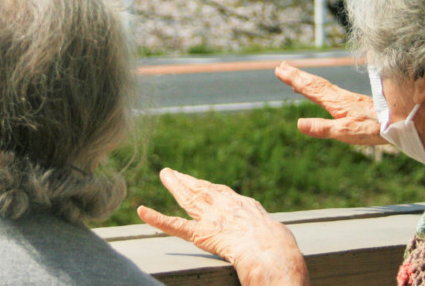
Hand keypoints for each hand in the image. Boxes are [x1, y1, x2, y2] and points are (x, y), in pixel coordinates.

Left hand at [137, 168, 308, 285]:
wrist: (274, 251)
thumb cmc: (282, 250)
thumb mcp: (278, 239)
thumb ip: (270, 236)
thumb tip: (275, 241)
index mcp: (246, 208)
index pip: (224, 195)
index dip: (211, 189)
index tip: (203, 183)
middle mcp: (227, 207)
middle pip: (204, 190)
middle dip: (189, 180)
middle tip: (175, 172)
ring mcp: (213, 218)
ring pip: (189, 198)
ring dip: (175, 186)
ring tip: (165, 174)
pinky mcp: (201, 233)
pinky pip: (175, 225)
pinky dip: (157, 218)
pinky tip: (142, 211)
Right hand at [275, 62, 384, 145]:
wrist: (401, 120)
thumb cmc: (374, 129)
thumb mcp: (346, 132)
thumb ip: (323, 128)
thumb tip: (299, 123)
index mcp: (335, 102)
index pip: (310, 88)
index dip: (294, 79)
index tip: (279, 70)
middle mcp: (340, 97)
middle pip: (314, 82)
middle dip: (297, 75)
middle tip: (281, 66)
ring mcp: (347, 98)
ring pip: (322, 85)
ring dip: (306, 79)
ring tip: (294, 76)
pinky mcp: (355, 102)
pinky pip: (330, 90)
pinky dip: (319, 87)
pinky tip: (320, 92)